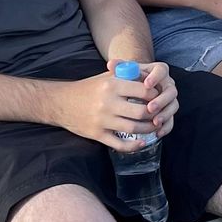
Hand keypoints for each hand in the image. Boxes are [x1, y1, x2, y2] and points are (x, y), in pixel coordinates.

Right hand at [59, 62, 178, 150]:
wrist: (61, 102)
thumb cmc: (89, 88)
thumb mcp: (107, 77)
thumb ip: (127, 75)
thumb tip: (151, 78)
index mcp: (112, 85)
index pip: (144, 91)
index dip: (156, 96)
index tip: (160, 98)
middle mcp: (108, 103)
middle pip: (142, 112)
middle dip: (155, 115)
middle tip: (160, 115)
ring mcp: (102, 120)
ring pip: (133, 128)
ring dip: (148, 130)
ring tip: (154, 128)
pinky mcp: (97, 134)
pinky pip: (119, 144)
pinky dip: (133, 146)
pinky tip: (141, 143)